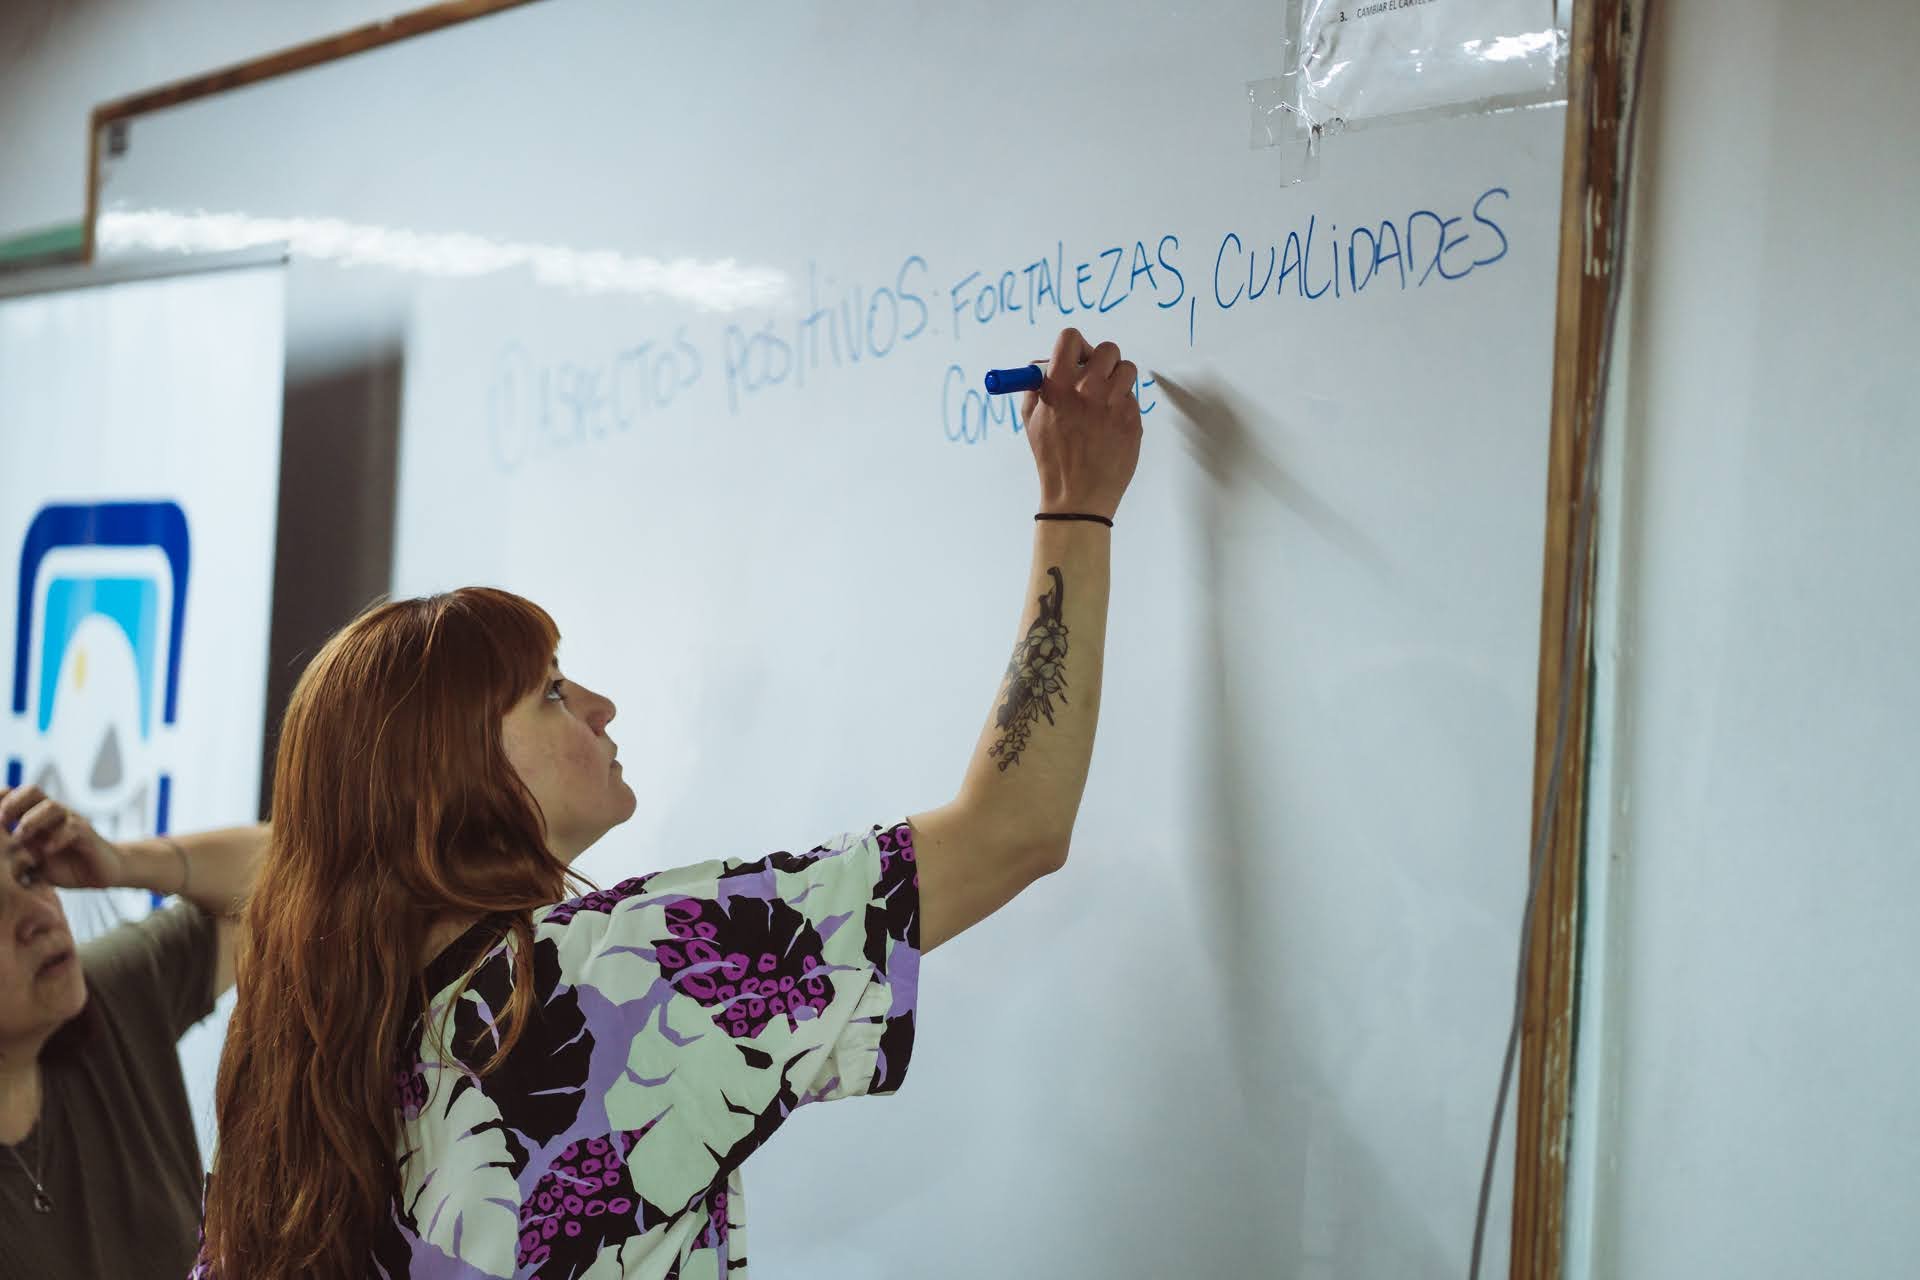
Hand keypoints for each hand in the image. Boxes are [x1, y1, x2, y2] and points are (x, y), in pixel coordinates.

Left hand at [0, 785, 125, 889]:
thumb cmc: (65, 866)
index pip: (18, 796)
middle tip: (2, 821)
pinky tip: (47, 851)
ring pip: (52, 806)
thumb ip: (15, 857)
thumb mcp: (33, 863)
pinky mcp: (88, 834)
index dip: (3, 801)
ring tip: (21, 837)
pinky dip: (57, 837)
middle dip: (13, 803)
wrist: (100, 872)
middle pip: (33, 791)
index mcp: (38, 818)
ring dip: (32, 820)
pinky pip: (73, 827)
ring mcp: (72, 821)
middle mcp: (54, 815)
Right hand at [1021, 327, 1142, 520]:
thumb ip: (1037, 385)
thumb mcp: (1032, 419)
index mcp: (1059, 386)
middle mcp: (1088, 390)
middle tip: (1095, 376)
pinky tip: (1109, 425)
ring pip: (1127, 369)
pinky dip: (1122, 405)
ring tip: (1104, 400)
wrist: (1078, 496)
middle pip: (1107, 349)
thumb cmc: (1053, 458)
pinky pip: (1132, 397)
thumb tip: (1044, 362)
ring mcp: (1114, 404)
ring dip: (1117, 379)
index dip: (1075, 345)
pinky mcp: (1132, 419)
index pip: (1071, 338)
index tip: (1076, 357)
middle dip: (1101, 360)